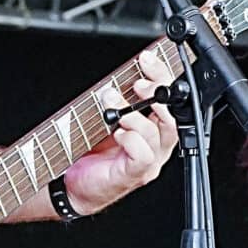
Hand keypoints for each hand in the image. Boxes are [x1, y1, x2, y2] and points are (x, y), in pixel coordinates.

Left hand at [57, 47, 180, 213]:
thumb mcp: (108, 120)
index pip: (169, 99)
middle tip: (137, 84)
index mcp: (155, 129)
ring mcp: (150, 162)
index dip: (162, 77)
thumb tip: (119, 75)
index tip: (147, 60)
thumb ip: (120, 101)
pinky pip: (145, 154)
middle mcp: (158, 146)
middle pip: (172, 115)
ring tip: (112, 102)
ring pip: (159, 133)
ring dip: (134, 113)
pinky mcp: (135, 173)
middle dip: (156, 93)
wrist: (75, 187)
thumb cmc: (93, 154)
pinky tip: (118, 133)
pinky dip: (132, 139)